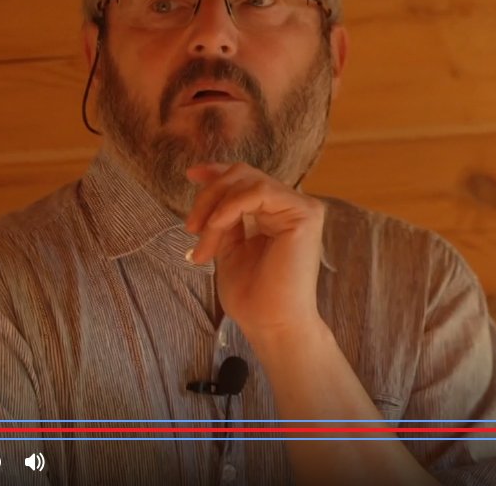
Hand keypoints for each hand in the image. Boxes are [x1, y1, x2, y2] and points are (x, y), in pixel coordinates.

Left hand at [184, 162, 327, 340]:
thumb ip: (224, 217)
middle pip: (244, 174)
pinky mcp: (305, 214)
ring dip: (216, 208)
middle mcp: (293, 206)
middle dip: (209, 195)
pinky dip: (230, 207)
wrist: (271, 323)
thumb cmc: (252, 295)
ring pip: (248, 181)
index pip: (247, 179)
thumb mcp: (229, 246)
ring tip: (203, 243)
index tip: (191, 175)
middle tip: (190, 228)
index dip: (218, 172)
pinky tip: (216, 227)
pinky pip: (259, 192)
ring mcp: (301, 208)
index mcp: (277, 213)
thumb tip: (207, 182)